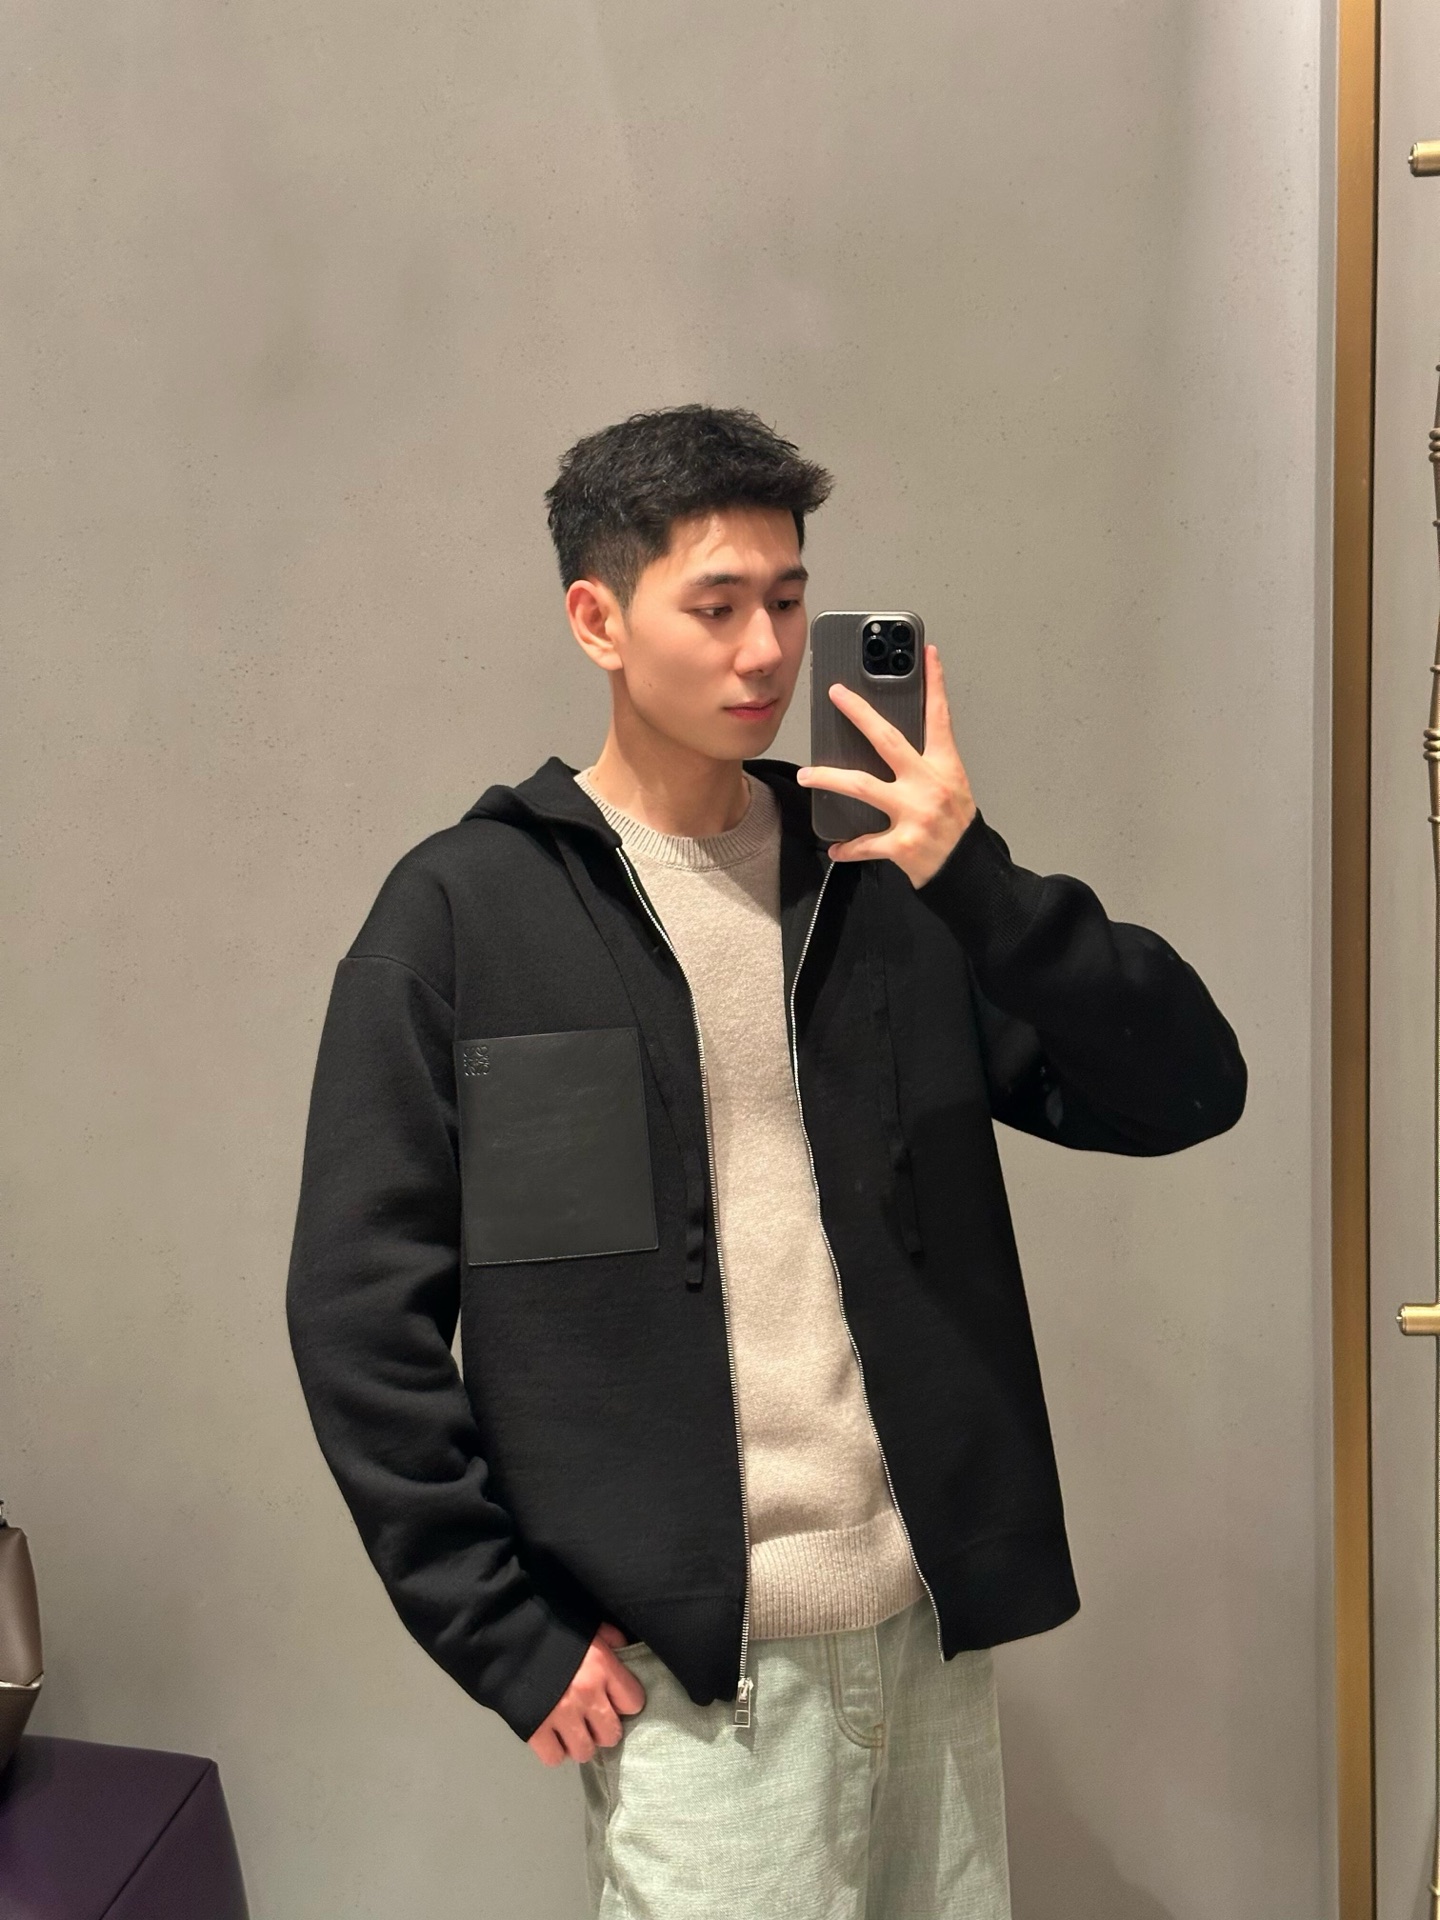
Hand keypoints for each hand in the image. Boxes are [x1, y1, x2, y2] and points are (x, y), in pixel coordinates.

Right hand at [526, 1623, 646, 1766]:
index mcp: (602, 1667)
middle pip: (611, 1734)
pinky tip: (551, 1735)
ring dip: (579, 1742)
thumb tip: (624, 1652)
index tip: (614, 1698)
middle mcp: (586, 1695)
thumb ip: (610, 1638)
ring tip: (571, 1729)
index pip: (633, 1702)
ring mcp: (561, 1715)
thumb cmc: (550, 1625)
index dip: (624, 1701)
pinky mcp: (534, 1729)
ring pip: (584, 1752)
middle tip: (592, 1718)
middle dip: (603, 1728)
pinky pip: (554, 1758)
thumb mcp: (586, 1623)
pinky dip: (554, 1750)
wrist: (505, 1632)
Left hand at [795, 643, 976, 888]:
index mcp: (945, 767)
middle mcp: (929, 786)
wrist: (970, 874)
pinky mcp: (902, 844)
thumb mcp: (952, 788)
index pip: (940, 717)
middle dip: (859, 713)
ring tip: (806, 774)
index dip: (935, 683)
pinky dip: (847, 847)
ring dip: (829, 778)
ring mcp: (915, 814)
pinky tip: (834, 847)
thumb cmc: (959, 830)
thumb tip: (891, 749)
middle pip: (887, 740)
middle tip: (836, 694)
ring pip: (862, 786)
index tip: (927, 652)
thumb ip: (926, 767)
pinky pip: (865, 843)